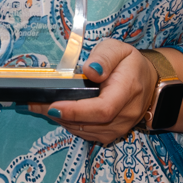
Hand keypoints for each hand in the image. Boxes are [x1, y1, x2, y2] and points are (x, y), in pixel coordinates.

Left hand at [47, 38, 180, 145]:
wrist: (148, 83)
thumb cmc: (130, 64)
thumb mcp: (118, 49)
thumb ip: (104, 57)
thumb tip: (90, 71)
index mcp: (128, 90)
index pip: (103, 109)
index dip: (76, 110)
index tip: (53, 104)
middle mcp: (126, 114)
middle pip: (90, 123)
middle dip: (59, 114)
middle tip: (34, 104)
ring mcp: (120, 128)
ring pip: (86, 131)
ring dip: (61, 120)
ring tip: (39, 107)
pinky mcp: (112, 134)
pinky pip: (87, 133)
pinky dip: (69, 124)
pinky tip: (56, 112)